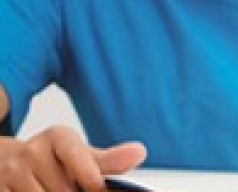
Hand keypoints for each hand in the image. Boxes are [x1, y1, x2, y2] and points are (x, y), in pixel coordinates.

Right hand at [0, 127, 145, 191]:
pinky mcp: (0, 187)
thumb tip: (139, 152)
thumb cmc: (55, 160)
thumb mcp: (83, 156)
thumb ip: (110, 161)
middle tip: (76, 188)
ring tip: (56, 189)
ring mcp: (12, 170)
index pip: (78, 157)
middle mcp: (32, 150)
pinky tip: (39, 191)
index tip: (98, 187)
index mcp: (58, 137)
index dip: (90, 177)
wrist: (11, 161)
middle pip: (64, 189)